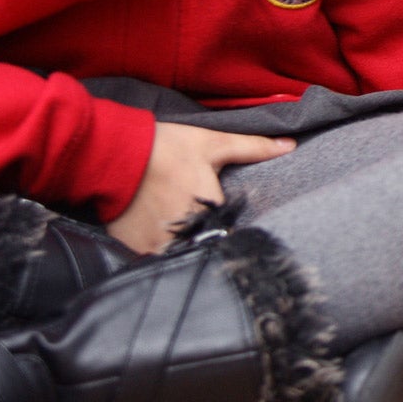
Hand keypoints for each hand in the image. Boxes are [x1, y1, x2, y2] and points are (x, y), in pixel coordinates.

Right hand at [106, 122, 294, 254]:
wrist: (113, 153)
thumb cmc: (166, 147)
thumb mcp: (212, 143)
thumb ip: (253, 147)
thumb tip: (290, 145)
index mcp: (210, 210)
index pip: (231, 232)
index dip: (232, 230)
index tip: (232, 226)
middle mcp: (185, 233)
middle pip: (205, 246)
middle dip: (208, 240)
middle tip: (204, 227)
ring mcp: (157, 245)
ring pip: (179, 255)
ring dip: (183, 248)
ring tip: (179, 231)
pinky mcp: (134, 249)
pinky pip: (152, 259)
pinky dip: (157, 251)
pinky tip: (158, 235)